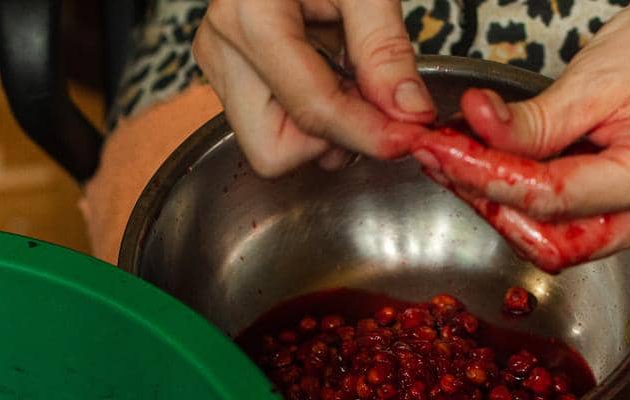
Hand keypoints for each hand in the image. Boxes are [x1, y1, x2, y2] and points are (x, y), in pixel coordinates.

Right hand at [193, 0, 434, 176]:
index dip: (368, 134)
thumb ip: (385, 48)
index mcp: (249, 18)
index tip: (409, 137)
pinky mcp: (228, 74)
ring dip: (322, 129)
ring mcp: (220, 66)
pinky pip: (273, 125)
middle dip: (328, 139)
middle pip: (274, 150)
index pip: (312, 109)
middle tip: (367, 96)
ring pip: (271, 146)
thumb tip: (409, 113)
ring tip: (345, 74)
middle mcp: (223, 50)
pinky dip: (310, 114)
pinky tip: (327, 72)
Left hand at [413, 0, 629, 268]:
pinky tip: (498, 170)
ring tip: (463, 162)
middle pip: (552, 239)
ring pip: (558, 243)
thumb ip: (533, 119)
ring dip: (506, 208)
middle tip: (443, 161)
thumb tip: (475, 129)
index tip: (443, 153)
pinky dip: (531, 204)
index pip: (553, 199)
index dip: (488, 179)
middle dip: (492, 203)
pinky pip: (572, 228)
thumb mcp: (596, 75)